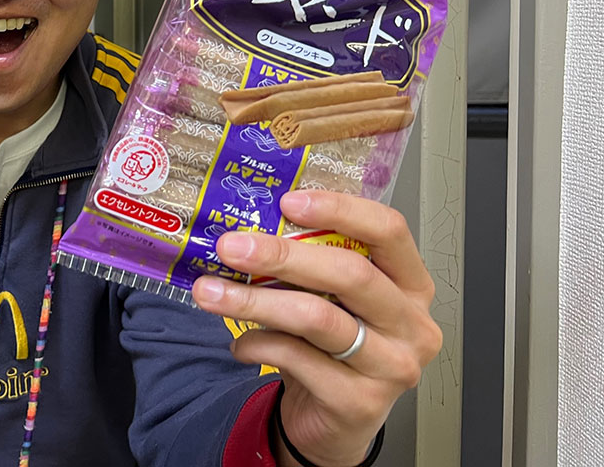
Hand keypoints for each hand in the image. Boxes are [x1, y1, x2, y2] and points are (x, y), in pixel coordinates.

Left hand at [191, 190, 441, 466]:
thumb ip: (309, 264)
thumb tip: (246, 228)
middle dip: (282, 255)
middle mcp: (413, 324)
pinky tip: (238, 342)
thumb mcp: (332, 298)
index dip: (340, 209)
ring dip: (255, 301)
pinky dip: (259, 343)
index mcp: (411, 284)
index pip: (388, 231)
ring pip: (318, 317)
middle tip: (230, 247)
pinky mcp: (361, 402)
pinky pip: (299, 359)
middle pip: (350, 273)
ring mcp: (392, 366)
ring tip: (211, 293)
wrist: (333, 420)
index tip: (287, 202)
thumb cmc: (332, 346)